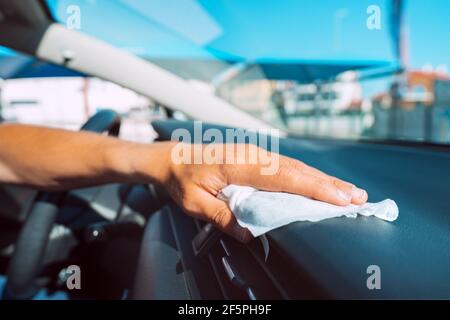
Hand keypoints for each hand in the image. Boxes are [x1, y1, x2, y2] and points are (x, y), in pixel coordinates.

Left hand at [162, 143, 367, 241]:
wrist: (172, 158)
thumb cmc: (182, 178)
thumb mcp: (195, 203)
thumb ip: (222, 217)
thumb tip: (250, 233)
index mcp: (240, 164)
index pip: (285, 177)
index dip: (315, 188)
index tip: (339, 198)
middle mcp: (253, 156)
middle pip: (298, 170)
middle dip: (329, 184)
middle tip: (358, 197)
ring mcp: (256, 154)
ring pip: (296, 167)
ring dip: (322, 179)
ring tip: (347, 191)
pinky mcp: (256, 158)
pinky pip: (287, 167)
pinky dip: (307, 176)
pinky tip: (319, 183)